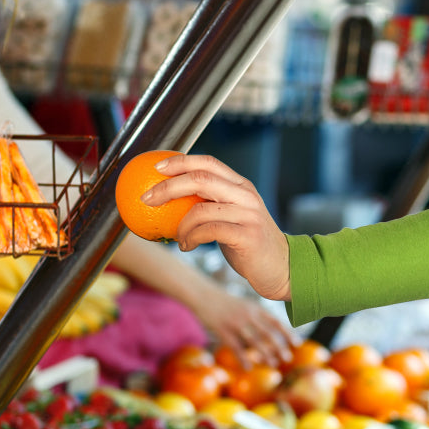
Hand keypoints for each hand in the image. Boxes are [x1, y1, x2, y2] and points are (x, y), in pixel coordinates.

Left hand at [143, 153, 290, 301]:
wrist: (281, 267)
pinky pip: (208, 231)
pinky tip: (186, 246)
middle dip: (168, 187)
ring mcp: (249, 215)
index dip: (180, 161)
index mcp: (241, 186)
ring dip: (180, 225)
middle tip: (148, 198)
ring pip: (200, 209)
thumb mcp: (232, 216)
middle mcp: (246, 196)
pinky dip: (191, 238)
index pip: (209, 163)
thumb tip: (170, 197)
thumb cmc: (248, 243)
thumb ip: (211, 203)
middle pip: (201, 179)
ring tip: (177, 237)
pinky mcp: (247, 235)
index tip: (156, 168)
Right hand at [188, 283, 295, 368]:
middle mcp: (248, 315)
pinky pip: (235, 346)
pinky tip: (248, 368)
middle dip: (279, 347)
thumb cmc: (227, 304)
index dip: (287, 333)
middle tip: (287, 358)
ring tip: (273, 364)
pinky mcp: (222, 330)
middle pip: (267, 333)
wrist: (204, 295)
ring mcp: (235, 323)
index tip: (297, 344)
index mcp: (256, 308)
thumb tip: (273, 331)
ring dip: (265, 354)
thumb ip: (259, 316)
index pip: (276, 322)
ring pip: (253, 341)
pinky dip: (242, 358)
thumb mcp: (246, 305)